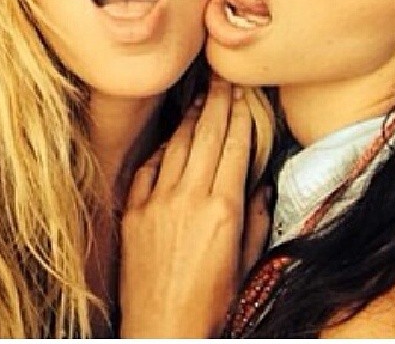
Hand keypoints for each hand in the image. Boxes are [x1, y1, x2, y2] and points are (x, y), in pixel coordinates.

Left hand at [119, 77, 259, 337]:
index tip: (243, 91)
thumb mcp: (246, 265)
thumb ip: (255, 220)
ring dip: (192, 118)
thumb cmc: (212, 305)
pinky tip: (172, 136)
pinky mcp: (135, 212)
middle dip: (218, 102)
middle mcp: (191, 198)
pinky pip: (150, 168)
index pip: (236, 147)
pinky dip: (163, 149)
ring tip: (201, 96)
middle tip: (222, 77)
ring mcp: (159, 202)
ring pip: (179, 146)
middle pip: (209, 136)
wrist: (163, 331)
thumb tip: (259, 187)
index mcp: (224, 210)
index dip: (240, 115)